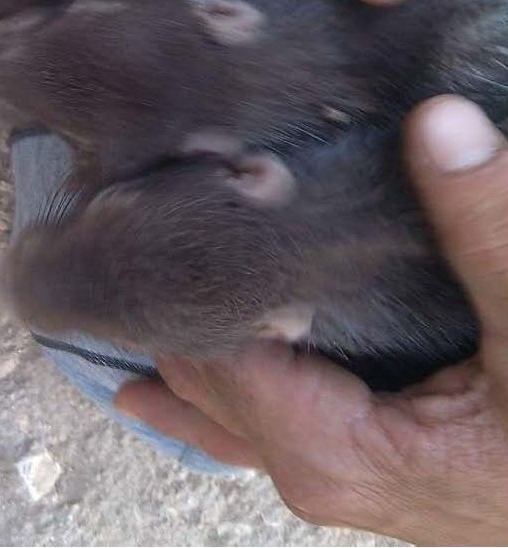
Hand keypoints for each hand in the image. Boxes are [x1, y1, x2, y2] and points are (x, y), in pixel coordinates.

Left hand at [114, 96, 507, 545]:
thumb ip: (495, 231)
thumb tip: (438, 123)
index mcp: (350, 456)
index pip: (223, 360)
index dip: (180, 285)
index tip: (147, 201)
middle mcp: (335, 472)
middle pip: (217, 385)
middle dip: (172, 313)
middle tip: (123, 222)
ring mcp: (360, 468)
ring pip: (243, 402)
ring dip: (197, 341)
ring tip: (144, 271)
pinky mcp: (388, 451)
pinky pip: (285, 405)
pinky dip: (248, 361)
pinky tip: (237, 318)